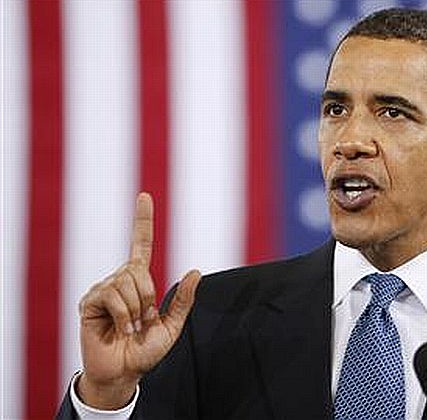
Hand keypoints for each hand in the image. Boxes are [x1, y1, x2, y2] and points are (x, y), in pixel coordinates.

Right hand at [77, 192, 200, 408]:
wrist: (124, 371)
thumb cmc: (145, 349)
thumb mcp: (172, 326)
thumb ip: (183, 301)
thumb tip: (195, 272)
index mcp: (139, 280)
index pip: (141, 244)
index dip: (142, 220)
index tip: (144, 196)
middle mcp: (120, 279)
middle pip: (139, 271)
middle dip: (148, 298)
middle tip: (143, 321)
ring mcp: (103, 289)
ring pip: (127, 283)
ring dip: (136, 311)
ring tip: (131, 327)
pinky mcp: (90, 302)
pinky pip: (113, 297)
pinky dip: (124, 316)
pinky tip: (120, 329)